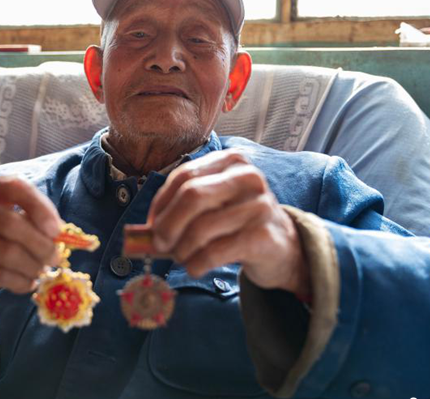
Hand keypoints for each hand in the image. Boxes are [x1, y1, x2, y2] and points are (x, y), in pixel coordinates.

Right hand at [0, 174, 62, 309]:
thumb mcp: (8, 219)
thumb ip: (31, 219)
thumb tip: (60, 234)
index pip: (14, 186)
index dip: (40, 208)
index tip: (57, 231)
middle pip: (11, 222)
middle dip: (40, 244)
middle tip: (56, 258)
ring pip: (6, 251)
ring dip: (32, 265)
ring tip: (42, 271)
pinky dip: (19, 281)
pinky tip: (29, 283)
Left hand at [147, 149, 309, 297]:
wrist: (283, 247)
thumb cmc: (238, 222)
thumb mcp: (214, 205)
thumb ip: (182, 209)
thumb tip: (146, 231)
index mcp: (231, 161)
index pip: (184, 176)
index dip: (161, 203)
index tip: (151, 225)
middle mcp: (248, 177)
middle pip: (191, 196)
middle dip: (168, 225)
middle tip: (159, 246)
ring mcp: (259, 205)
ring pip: (201, 228)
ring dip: (181, 250)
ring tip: (180, 258)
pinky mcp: (263, 236)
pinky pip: (215, 252)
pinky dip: (196, 264)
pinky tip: (195, 267)